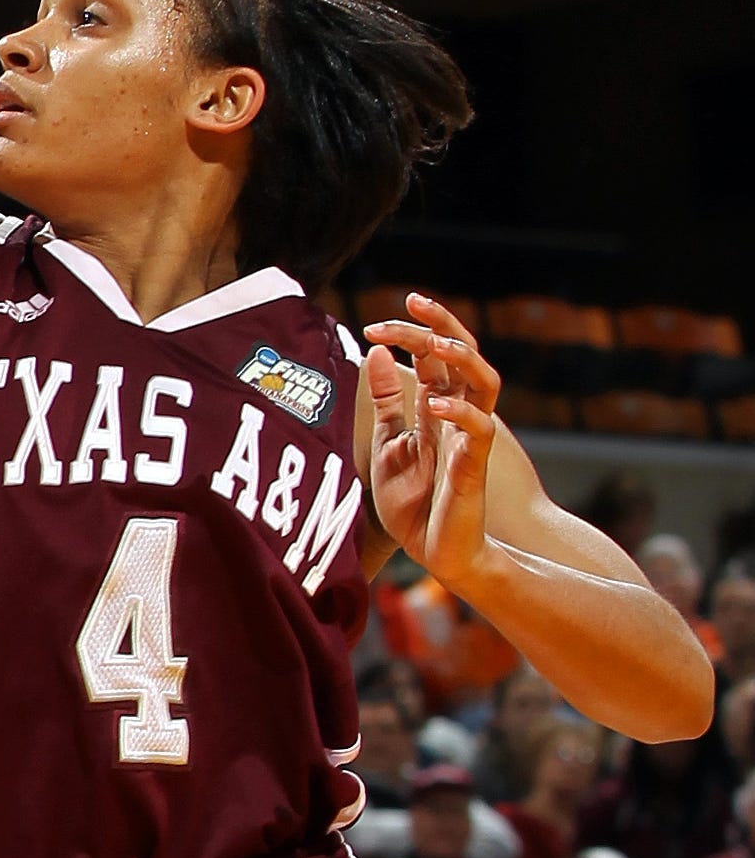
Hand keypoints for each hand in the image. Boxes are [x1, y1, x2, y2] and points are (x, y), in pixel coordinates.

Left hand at [362, 294, 500, 588]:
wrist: (438, 555)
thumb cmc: (417, 503)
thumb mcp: (391, 443)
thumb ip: (387, 401)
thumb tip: (376, 352)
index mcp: (438, 408)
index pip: (433, 357)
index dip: (409, 334)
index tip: (372, 325)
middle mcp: (459, 416)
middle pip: (464, 355)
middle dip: (442, 324)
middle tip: (413, 302)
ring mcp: (470, 439)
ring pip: (485, 382)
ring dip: (462, 357)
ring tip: (433, 343)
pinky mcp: (474, 468)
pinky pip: (478, 432)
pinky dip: (459, 412)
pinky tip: (434, 403)